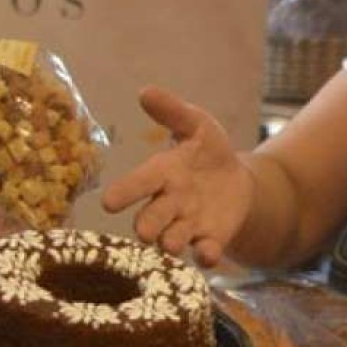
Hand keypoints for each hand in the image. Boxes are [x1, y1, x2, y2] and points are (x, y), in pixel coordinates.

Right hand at [99, 86, 253, 266]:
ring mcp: (188, 224)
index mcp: (161, 174)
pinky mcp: (211, 239)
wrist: (237, 180)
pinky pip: (204, 251)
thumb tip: (145, 91)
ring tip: (170, 244)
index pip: (138, 182)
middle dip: (147, 225)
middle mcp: (168, 203)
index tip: (109, 203)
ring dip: (171, 243)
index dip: (124, 192)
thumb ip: (173, 112)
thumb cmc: (207, 150)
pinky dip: (205, 255)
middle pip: (151, 219)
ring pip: (173, 239)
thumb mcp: (196, 125)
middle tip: (145, 232)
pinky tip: (208, 254)